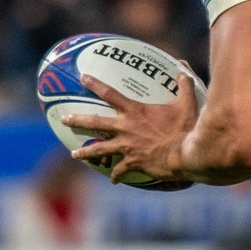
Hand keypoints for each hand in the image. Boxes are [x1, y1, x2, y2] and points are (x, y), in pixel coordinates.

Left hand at [63, 71, 198, 183]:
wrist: (185, 154)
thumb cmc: (185, 128)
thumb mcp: (186, 103)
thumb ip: (183, 84)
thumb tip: (183, 68)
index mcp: (135, 111)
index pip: (110, 94)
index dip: (95, 84)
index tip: (82, 78)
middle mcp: (126, 128)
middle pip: (95, 123)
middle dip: (77, 120)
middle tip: (64, 119)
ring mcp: (127, 147)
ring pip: (100, 149)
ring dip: (85, 152)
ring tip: (74, 154)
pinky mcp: (133, 163)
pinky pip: (119, 170)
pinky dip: (115, 176)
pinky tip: (113, 181)